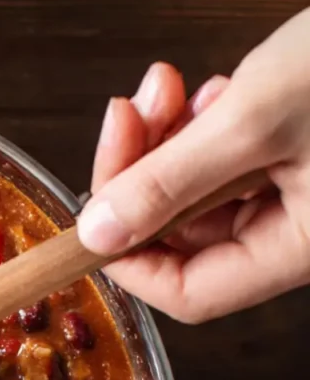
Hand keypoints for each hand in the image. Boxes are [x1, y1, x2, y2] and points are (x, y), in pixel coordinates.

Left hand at [77, 8, 309, 322]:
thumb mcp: (256, 118)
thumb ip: (168, 182)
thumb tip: (98, 233)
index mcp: (301, 249)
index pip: (190, 293)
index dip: (129, 260)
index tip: (91, 214)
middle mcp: (300, 232)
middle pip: (185, 235)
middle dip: (143, 174)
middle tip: (129, 110)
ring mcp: (301, 194)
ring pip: (200, 192)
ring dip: (168, 141)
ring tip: (169, 86)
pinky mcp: (299, 156)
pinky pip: (229, 160)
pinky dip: (204, 127)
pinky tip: (213, 88)